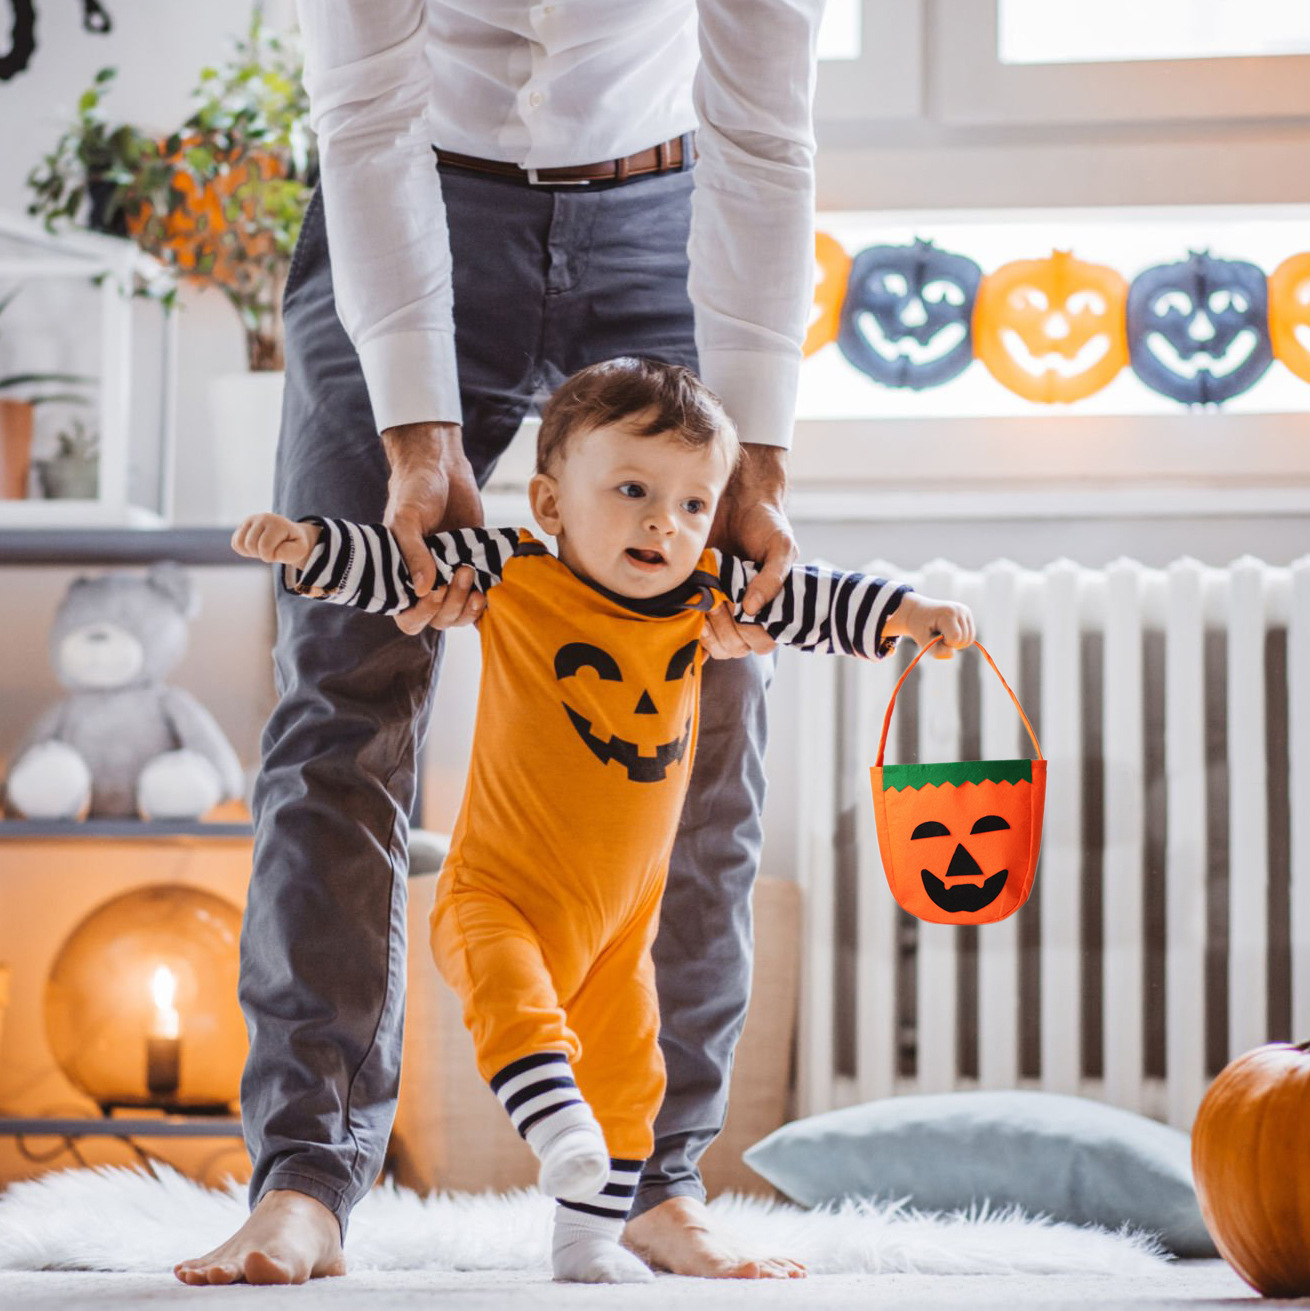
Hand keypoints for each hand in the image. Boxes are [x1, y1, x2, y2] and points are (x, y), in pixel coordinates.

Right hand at [231, 513, 318, 569]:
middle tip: (271, 550)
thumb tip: (270, 551)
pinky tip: (255, 547)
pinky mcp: (242, 525)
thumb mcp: (300, 550)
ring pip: (239, 544)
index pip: (264, 546)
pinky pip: (235, 544)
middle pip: (250, 545)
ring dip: (251, 552)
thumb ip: (289, 553)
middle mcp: (262, 517)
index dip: (270, 556)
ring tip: (263, 548)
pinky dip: (244, 550)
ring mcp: (250, 520)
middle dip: (260, 554)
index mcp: (277, 522)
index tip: (279, 551)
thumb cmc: (294, 544)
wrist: (290, 535)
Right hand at [381, 421, 485, 636]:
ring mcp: (449, 578)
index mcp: (400, 576)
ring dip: (468, 605)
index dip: (422, 613)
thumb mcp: (406, 518)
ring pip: (459, 615)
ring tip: (471, 572)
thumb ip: (413, 552)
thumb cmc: (414, 490)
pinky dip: (485, 603)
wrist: (441, 468)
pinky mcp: (473, 568)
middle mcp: (424, 583)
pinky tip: (489, 589)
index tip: (434, 590)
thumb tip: (423, 590)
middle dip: (451, 604)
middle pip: (438, 620)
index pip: (408, 616)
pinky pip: (479, 600)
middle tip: (461, 571)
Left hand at [702, 443, 797, 659]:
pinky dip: (691, 629)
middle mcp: (746, 614)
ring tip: (706, 602)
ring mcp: (721, 610)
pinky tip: (691, 609)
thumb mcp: (780, 546)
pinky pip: (694, 633)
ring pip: (714, 645)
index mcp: (771, 607)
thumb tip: (754, 609)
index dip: (750, 633)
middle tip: (719, 602)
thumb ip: (774, 577)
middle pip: (736, 648)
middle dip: (727, 630)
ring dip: (708, 629)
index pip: (763, 642)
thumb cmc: (766, 523)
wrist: (735, 500)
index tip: (741, 610)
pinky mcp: (698, 601)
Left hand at [885, 592, 975, 657]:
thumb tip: (952, 654)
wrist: (917, 611)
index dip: (945, 643)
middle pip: (965, 640)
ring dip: (956, 643)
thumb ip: (936, 651)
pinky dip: (960, 639)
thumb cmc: (919, 626)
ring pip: (969, 639)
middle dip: (951, 644)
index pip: (955, 638)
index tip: (933, 636)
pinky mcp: (967, 613)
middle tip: (936, 635)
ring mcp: (965, 610)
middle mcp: (960, 609)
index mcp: (948, 613)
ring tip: (942, 634)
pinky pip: (970, 636)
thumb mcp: (922, 640)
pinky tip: (948, 632)